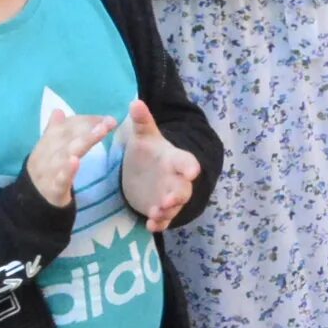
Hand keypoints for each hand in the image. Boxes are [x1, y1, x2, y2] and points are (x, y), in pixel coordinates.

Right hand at [23, 108, 114, 209]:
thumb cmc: (45, 174)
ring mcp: (48, 172)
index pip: (65, 128)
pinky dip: (67, 170)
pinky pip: (59, 179)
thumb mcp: (47, 152)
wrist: (31, 206)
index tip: (105, 118)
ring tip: (100, 132)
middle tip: (109, 121)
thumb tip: (58, 110)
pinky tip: (75, 162)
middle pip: (66, 138)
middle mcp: (45, 155)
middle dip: (88, 127)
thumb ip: (53, 132)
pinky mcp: (52, 189)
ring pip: (64, 155)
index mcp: (45, 145)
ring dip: (82, 142)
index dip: (85, 121)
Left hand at [118, 99, 200, 229]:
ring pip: (174, 208)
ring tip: (155, 213)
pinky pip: (164, 220)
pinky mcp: (160, 210)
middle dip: (178, 196)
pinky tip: (150, 225)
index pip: (186, 162)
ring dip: (167, 212)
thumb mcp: (143, 136)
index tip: (192, 171)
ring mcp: (169, 196)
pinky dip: (158, 224)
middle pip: (184, 189)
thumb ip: (142, 121)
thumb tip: (135, 102)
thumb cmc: (147, 152)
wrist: (143, 172)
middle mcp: (176, 180)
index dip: (189, 167)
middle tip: (168, 200)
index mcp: (174, 160)